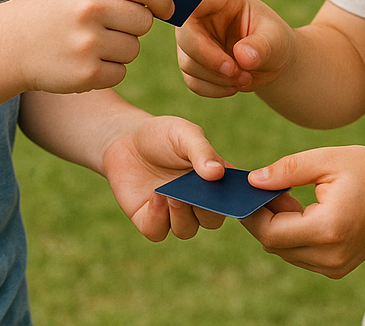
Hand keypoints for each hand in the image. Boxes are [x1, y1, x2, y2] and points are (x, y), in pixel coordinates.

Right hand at [13, 0, 172, 93]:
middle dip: (133, 25)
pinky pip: (120, 73)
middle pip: (143, 20)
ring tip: (90, 43)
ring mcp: (86, 43)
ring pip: (133, 48)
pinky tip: (84, 61)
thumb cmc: (52, 7)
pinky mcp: (84, 74)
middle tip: (109, 26)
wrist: (7, 44)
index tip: (166, 8)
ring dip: (120, 49)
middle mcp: (89, 8)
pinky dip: (108, 71)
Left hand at [103, 115, 227, 240]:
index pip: (234, 198)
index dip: (238, 202)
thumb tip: (217, 174)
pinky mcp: (149, 220)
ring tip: (173, 194)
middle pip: (212, 220)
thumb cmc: (162, 135)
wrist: (126, 139)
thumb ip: (201, 151)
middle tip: (198, 195)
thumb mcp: (184, 134)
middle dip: (207, 210)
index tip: (234, 195)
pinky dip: (158, 217)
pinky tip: (156, 196)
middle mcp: (196, 202)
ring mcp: (173, 213)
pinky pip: (158, 231)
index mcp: (213, 181)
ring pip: (186, 229)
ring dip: (182, 215)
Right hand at [175, 0, 295, 96]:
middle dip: (212, 62)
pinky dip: (212, 89)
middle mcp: (201, 13)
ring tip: (245, 78)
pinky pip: (191, 79)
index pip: (194, 1)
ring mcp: (194, 37)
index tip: (223, 54)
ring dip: (216, 78)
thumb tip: (242, 56)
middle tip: (239, 74)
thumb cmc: (275, 40)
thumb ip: (261, 46)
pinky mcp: (192, 59)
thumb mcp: (276, 40)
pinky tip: (233, 87)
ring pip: (188, 61)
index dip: (195, 26)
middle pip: (186, 36)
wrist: (272, 60)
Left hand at [241, 146, 364, 277]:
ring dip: (278, 225)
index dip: (252, 212)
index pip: (271, 233)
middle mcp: (330, 256)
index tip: (246, 188)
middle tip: (269, 186)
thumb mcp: (327, 159)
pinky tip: (302, 209)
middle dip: (263, 216)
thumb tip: (253, 181)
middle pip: (274, 245)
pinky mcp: (337, 267)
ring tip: (289, 195)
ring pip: (285, 251)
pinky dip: (292, 233)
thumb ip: (287, 170)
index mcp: (328, 229)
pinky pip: (300, 254)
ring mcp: (335, 266)